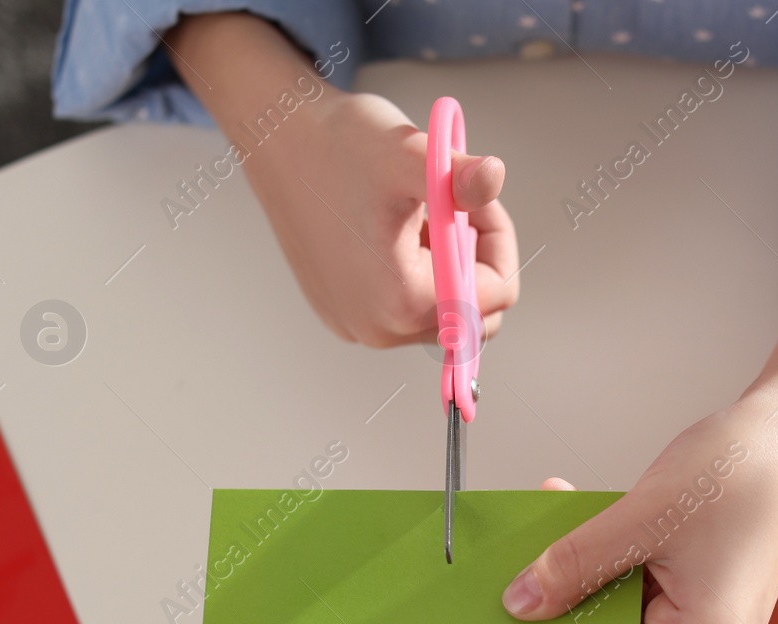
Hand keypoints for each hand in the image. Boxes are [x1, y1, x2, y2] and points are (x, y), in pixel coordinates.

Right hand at [247, 90, 519, 346]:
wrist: (280, 142)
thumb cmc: (338, 146)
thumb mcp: (408, 155)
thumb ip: (460, 178)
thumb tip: (495, 176)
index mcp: (402, 301)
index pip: (497, 294)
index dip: (498, 242)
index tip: (473, 200)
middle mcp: (379, 328)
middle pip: (472, 312)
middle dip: (474, 258)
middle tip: (450, 207)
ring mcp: (358, 326)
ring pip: (440, 310)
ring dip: (445, 265)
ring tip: (415, 216)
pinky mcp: (343, 314)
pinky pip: (403, 308)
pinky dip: (414, 273)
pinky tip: (389, 231)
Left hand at [497, 216, 777, 623]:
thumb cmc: (741, 470)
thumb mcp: (640, 519)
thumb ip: (575, 566)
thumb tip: (522, 603)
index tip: (514, 617)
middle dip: (572, 594)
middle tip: (528, 560)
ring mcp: (718, 616)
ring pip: (630, 607)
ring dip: (593, 568)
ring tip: (565, 520)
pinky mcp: (714, 587)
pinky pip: (650, 585)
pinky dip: (620, 555)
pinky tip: (597, 518)